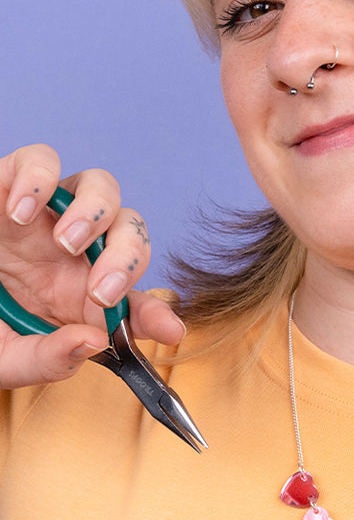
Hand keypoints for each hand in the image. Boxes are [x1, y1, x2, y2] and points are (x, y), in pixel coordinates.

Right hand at [0, 144, 184, 387]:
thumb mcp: (8, 357)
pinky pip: (40, 159)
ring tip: (67, 242)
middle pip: (130, 232)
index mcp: (80, 294)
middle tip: (100, 290)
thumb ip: (47, 360)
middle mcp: (73, 250)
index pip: (136, 298)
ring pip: (101, 186)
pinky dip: (38, 177)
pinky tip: (20, 211)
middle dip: (129, 259)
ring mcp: (45, 215)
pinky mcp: (10, 185)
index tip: (170, 332)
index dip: (157, 312)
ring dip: (96, 213)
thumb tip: (92, 343)